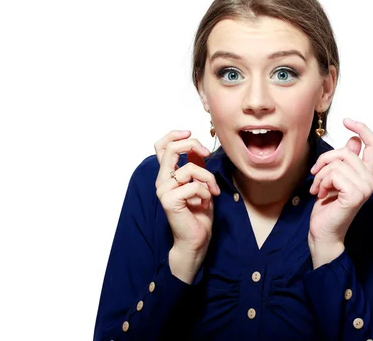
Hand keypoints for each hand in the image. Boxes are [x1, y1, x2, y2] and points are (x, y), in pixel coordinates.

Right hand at [154, 130, 219, 281]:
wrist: (196, 240)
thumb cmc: (198, 215)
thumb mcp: (201, 184)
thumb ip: (196, 166)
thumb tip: (198, 148)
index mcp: (167, 175)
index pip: (161, 147)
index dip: (174, 135)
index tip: (190, 133)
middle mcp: (162, 181)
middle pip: (171, 149)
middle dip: (193, 145)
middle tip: (207, 153)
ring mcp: (164, 191)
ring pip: (190, 168)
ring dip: (208, 177)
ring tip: (212, 191)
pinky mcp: (170, 200)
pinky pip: (193, 185)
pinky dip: (206, 191)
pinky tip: (206, 201)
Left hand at [308, 119, 372, 265]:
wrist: (323, 233)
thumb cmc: (327, 208)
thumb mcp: (333, 179)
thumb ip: (344, 161)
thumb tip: (353, 140)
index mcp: (367, 174)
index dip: (362, 129)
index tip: (347, 121)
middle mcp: (370, 180)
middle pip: (346, 151)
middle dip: (324, 161)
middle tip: (315, 176)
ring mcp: (365, 187)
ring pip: (337, 163)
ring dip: (321, 175)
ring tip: (319, 189)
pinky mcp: (355, 194)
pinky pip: (334, 174)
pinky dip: (322, 182)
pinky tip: (322, 194)